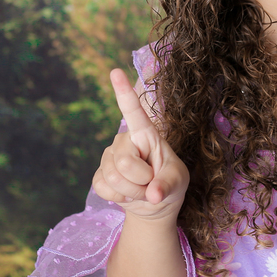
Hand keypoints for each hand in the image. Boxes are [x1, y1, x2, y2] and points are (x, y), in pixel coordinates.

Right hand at [93, 68, 189, 222]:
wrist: (155, 205)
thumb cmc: (170, 183)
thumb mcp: (177, 183)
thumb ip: (167, 186)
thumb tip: (153, 195)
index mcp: (146, 134)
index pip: (134, 112)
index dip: (124, 92)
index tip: (115, 71)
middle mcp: (124, 140)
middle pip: (124, 163)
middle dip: (141, 182)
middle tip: (151, 183)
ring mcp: (109, 157)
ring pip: (114, 178)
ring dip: (132, 192)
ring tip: (142, 189)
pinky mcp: (99, 174)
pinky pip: (104, 189)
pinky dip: (120, 198)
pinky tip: (128, 195)